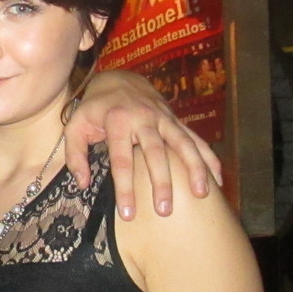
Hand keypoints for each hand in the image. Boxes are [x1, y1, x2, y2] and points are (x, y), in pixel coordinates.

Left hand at [64, 70, 221, 218]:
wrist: (118, 78)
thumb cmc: (94, 108)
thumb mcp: (75, 127)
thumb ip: (75, 155)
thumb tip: (82, 184)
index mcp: (117, 121)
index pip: (122, 160)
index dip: (125, 187)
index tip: (128, 213)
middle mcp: (144, 118)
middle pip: (156, 153)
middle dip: (162, 183)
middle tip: (164, 211)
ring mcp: (163, 118)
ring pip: (183, 143)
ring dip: (194, 168)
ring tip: (201, 194)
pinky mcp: (176, 120)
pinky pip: (196, 139)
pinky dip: (208, 158)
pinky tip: (217, 180)